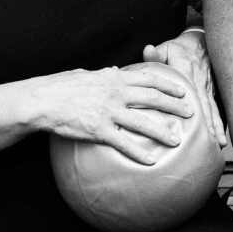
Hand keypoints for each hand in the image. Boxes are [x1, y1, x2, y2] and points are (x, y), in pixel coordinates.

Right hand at [30, 62, 194, 165]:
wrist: (43, 101)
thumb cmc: (60, 86)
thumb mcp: (85, 74)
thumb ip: (103, 74)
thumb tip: (114, 71)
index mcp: (114, 78)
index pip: (149, 78)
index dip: (168, 84)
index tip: (182, 90)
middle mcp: (116, 93)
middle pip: (153, 98)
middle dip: (174, 105)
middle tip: (190, 112)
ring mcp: (109, 112)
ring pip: (143, 122)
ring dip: (162, 131)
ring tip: (176, 139)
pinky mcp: (99, 131)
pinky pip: (123, 143)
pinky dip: (139, 152)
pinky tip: (150, 160)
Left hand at [143, 29, 225, 148]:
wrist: (199, 42)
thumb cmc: (179, 48)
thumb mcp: (167, 48)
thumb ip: (156, 53)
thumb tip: (147, 50)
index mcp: (187, 69)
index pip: (188, 88)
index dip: (192, 103)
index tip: (193, 120)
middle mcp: (199, 80)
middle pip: (204, 104)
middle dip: (208, 123)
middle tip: (210, 141)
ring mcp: (207, 87)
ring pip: (212, 108)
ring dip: (216, 125)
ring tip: (219, 143)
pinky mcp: (211, 91)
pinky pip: (215, 108)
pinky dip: (219, 122)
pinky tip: (220, 136)